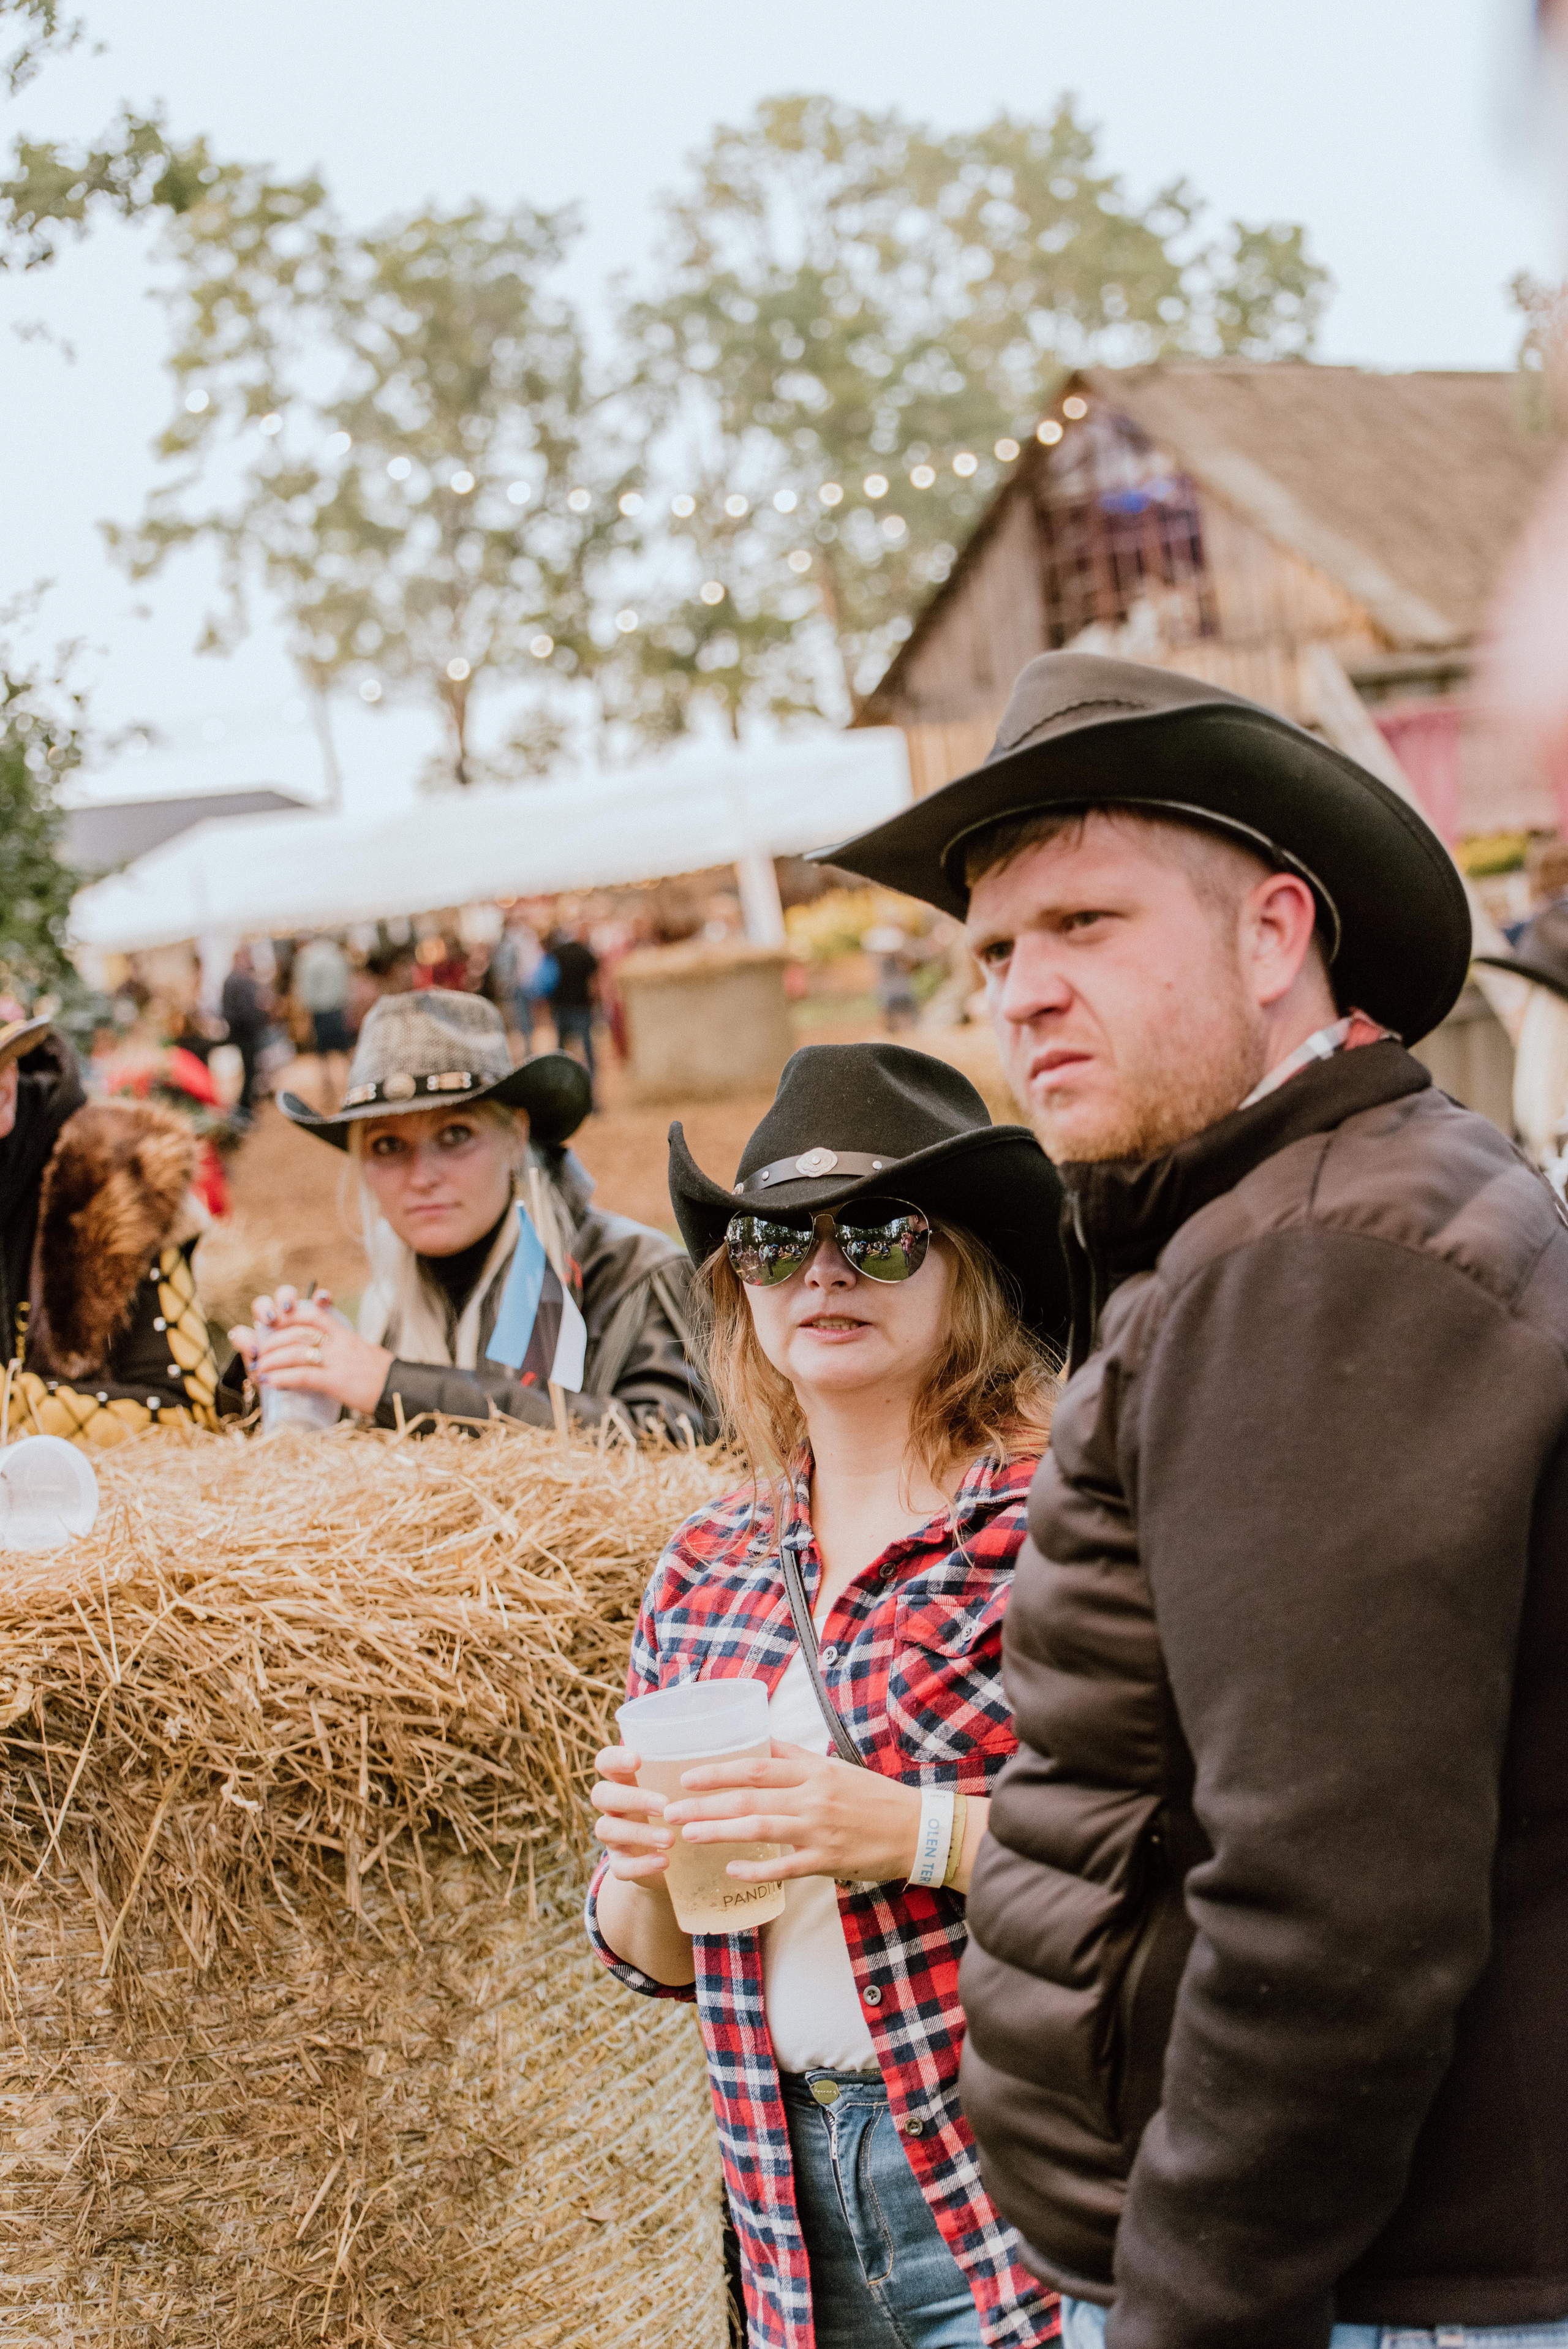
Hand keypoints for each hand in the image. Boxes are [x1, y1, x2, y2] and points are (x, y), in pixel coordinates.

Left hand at [236, 1286, 392, 1415]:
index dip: (287, 1315)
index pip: (311, 1313)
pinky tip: (270, 1382)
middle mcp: (340, 1343)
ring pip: (295, 1352)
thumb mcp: (358, 1353)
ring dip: (270, 1360)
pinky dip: (282, 1378)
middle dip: (270, 1341)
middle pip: (296, 1332)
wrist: (402, 1390)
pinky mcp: (338, 1381)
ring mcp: (339, 1361)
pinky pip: (303, 1375)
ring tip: (258, 1369)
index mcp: (344, 1334)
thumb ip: (337, 1349)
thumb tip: (312, 1354)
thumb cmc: (379, 1377)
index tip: (270, 1323)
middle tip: (257, 1353)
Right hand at [590, 1744, 677, 1895]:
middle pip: (602, 1795)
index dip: (614, 1759)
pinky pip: (620, 1867)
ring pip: (607, 1829)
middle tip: (664, 1804)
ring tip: (670, 1839)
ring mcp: (612, 1838)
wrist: (666, 1859)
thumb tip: (715, 1753)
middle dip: (632, 1798)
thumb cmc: (672, 1812)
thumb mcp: (672, 1790)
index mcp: (624, 1782)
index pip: (605, 1762)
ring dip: (639, 1833)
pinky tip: (664, 1862)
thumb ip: (681, 1773)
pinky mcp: (619, 1865)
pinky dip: (641, 1865)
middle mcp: (612, 1808)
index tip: (637, 1760)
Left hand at [664, 1742, 921, 1885]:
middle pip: (749, 1796)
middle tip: (670, 1810)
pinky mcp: (827, 1860)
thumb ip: (795, 1756)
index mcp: (813, 1770)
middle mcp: (812, 1797)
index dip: (718, 1769)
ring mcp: (819, 1830)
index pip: (756, 1765)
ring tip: (688, 1836)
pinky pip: (785, 1866)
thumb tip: (760, 1740)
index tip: (686, 1776)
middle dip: (705, 1804)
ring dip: (720, 1832)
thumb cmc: (872, 1796)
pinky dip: (757, 1869)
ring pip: (760, 1829)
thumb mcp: (834, 1767)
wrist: (916, 1828)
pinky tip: (730, 1871)